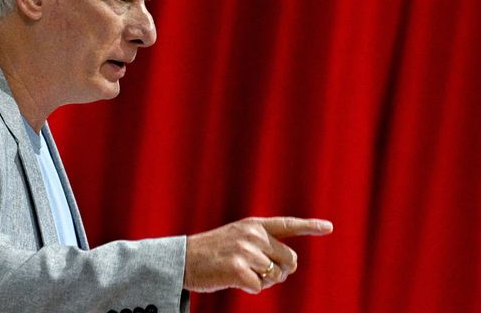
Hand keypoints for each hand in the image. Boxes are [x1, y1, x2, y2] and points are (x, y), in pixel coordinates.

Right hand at [183, 217, 332, 293]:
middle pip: (289, 260)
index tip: (329, 227)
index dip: (310, 226)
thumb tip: (287, 267)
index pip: (287, 224)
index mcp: (254, 225)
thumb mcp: (237, 237)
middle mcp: (252, 235)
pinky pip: (260, 287)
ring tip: (240, 273)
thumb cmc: (212, 252)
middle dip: (281, 271)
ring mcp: (245, 251)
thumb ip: (262, 245)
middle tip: (259, 272)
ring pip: (275, 276)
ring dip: (262, 281)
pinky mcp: (238, 269)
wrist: (183, 259)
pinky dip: (250, 288)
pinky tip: (233, 279)